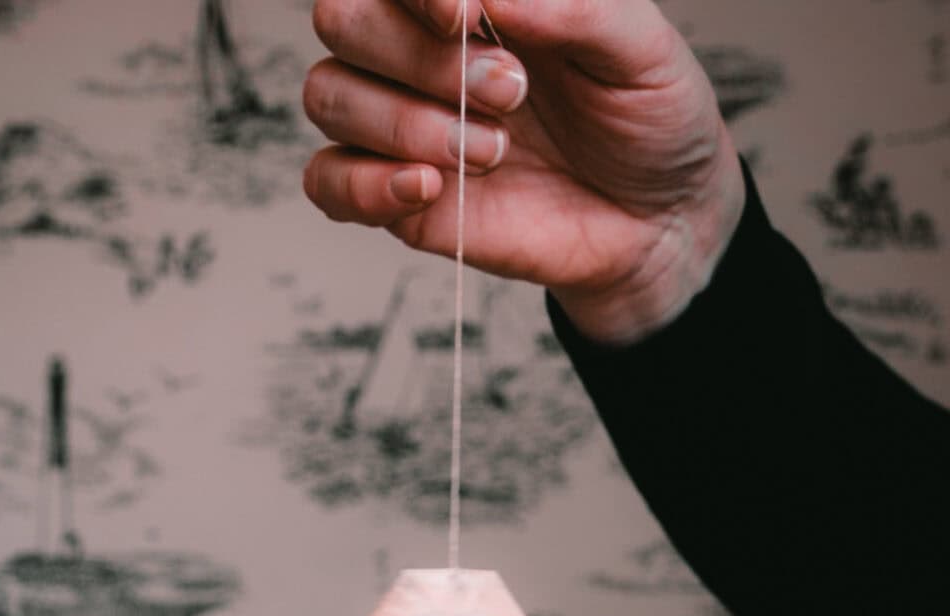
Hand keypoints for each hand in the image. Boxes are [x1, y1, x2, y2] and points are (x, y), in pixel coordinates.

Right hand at [302, 0, 745, 343]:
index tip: (467, 13)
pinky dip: (364, 184)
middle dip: (419, 58)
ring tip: (494, 152)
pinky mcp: (399, 199)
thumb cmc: (650, 120)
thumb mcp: (637, 44)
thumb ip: (567, 3)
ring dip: (407, 123)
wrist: (660, 223)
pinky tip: (428, 188)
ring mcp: (403, 124)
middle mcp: (422, 50)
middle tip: (511, 93)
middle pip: (343, 19)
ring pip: (330, 95)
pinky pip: (326, 182)